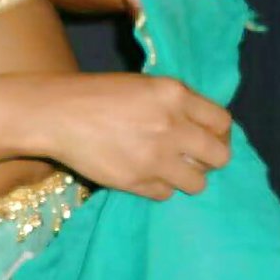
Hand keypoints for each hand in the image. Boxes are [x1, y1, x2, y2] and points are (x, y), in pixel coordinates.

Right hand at [35, 72, 230, 200]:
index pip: (223, 123)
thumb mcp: (144, 85)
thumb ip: (175, 103)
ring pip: (197, 182)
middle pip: (219, 157)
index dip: (218, 134)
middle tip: (193, 159)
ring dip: (186, 178)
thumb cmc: (97, 95)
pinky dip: (159, 187)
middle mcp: (172, 127)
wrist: (56, 114)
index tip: (208, 139)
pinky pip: (166, 194)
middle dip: (210, 159)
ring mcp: (155, 158)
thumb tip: (201, 126)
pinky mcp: (136, 182)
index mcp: (176, 95)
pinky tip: (144, 175)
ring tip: (168, 170)